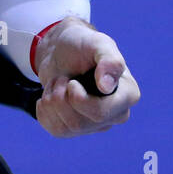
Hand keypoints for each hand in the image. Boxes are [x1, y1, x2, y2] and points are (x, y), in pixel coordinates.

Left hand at [33, 17, 139, 137]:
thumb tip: (107, 87)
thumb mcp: (97, 43)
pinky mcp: (76, 129)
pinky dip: (44, 110)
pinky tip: (51, 94)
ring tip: (58, 83)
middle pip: (80, 123)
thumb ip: (109, 60)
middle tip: (63, 78)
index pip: (101, 112)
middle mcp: (115, 114)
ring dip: (52, 100)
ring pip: (66, 128)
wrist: (60, 50)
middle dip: (61, 97)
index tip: (72, 82)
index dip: (78, 99)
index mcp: (127, 95)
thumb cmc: (82, 44)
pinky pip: (56, 130)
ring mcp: (96, 124)